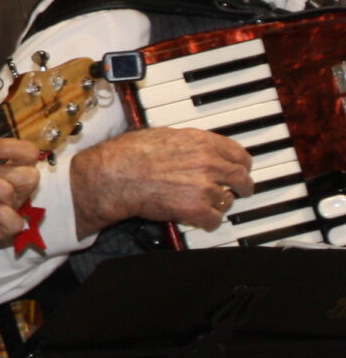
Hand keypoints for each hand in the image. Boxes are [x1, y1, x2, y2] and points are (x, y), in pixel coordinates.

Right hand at [70, 126, 254, 234]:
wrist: (116, 176)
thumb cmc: (129, 154)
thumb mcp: (164, 135)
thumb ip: (190, 142)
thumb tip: (200, 149)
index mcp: (201, 142)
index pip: (239, 154)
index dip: (242, 164)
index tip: (241, 169)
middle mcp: (209, 163)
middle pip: (242, 178)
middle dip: (241, 187)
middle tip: (238, 191)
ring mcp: (205, 187)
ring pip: (228, 201)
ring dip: (218, 204)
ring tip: (202, 204)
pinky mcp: (198, 210)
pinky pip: (215, 220)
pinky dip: (206, 222)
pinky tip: (195, 217)